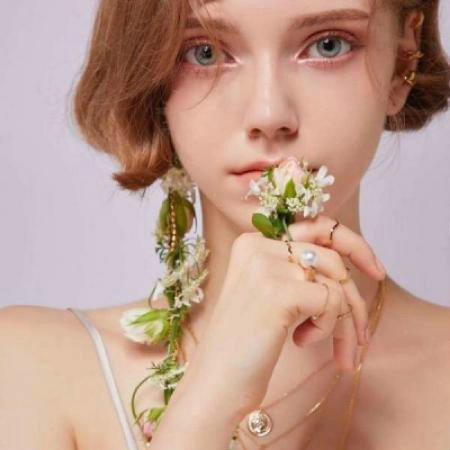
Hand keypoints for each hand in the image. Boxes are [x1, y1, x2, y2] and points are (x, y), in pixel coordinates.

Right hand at [176, 214, 384, 417]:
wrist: (215, 383)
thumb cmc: (243, 345)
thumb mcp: (267, 294)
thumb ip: (296, 271)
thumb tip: (347, 267)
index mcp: (251, 242)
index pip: (317, 228)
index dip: (353, 245)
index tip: (376, 269)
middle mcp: (257, 246)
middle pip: (332, 256)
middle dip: (355, 295)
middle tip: (362, 334)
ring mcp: (266, 267)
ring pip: (336, 281)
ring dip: (346, 320)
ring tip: (335, 349)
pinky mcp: (278, 292)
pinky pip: (331, 300)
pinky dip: (329, 328)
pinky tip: (301, 341)